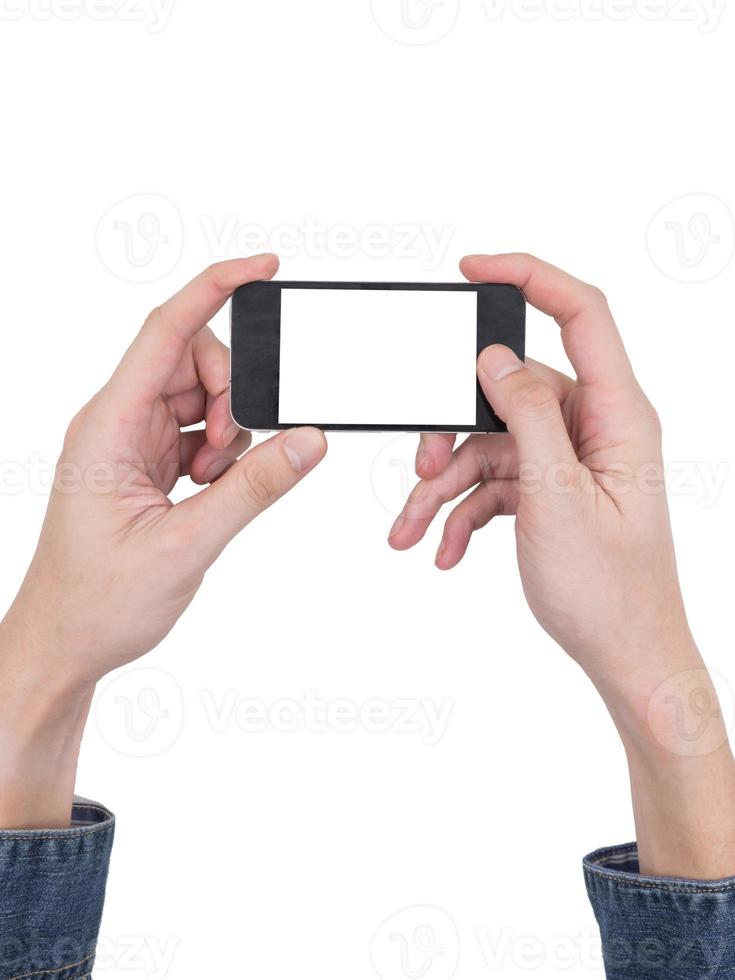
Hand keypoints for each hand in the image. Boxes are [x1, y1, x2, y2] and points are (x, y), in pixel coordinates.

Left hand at [0, 255, 326, 827]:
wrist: (67, 641)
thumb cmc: (100, 600)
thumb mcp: (187, 544)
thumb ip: (253, 488)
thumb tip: (309, 441)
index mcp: (108, 426)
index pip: (166, 330)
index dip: (216, 288)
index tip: (264, 267)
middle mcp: (117, 422)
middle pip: (192, 360)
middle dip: (233, 396)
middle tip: (232, 457)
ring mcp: (132, 442)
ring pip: (201, 396)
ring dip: (228, 431)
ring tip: (214, 485)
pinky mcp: (147, 463)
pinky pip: (199, 431)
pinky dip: (221, 454)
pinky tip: (209, 492)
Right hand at [390, 253, 687, 696]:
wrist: (627, 657)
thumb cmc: (611, 591)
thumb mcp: (559, 499)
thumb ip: (527, 419)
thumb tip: (496, 360)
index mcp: (618, 416)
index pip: (582, 315)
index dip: (530, 277)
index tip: (472, 269)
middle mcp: (594, 430)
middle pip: (510, 393)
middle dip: (455, 428)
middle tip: (421, 464)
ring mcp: (570, 462)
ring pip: (490, 445)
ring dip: (445, 484)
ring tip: (410, 527)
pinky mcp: (550, 493)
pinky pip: (494, 483)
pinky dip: (462, 512)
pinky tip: (440, 548)